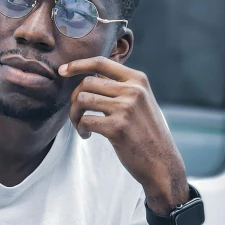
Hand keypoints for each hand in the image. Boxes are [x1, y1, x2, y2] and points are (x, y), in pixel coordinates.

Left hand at [58, 56, 188, 211]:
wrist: (161, 162)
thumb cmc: (147, 133)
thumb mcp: (141, 102)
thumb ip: (122, 87)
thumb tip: (92, 76)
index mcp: (138, 80)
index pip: (101, 62)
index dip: (78, 64)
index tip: (62, 70)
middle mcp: (133, 90)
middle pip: (87, 82)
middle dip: (75, 98)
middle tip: (77, 114)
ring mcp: (125, 108)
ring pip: (82, 100)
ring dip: (75, 114)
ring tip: (81, 126)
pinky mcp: (117, 128)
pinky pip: (85, 121)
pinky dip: (81, 129)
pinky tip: (87, 136)